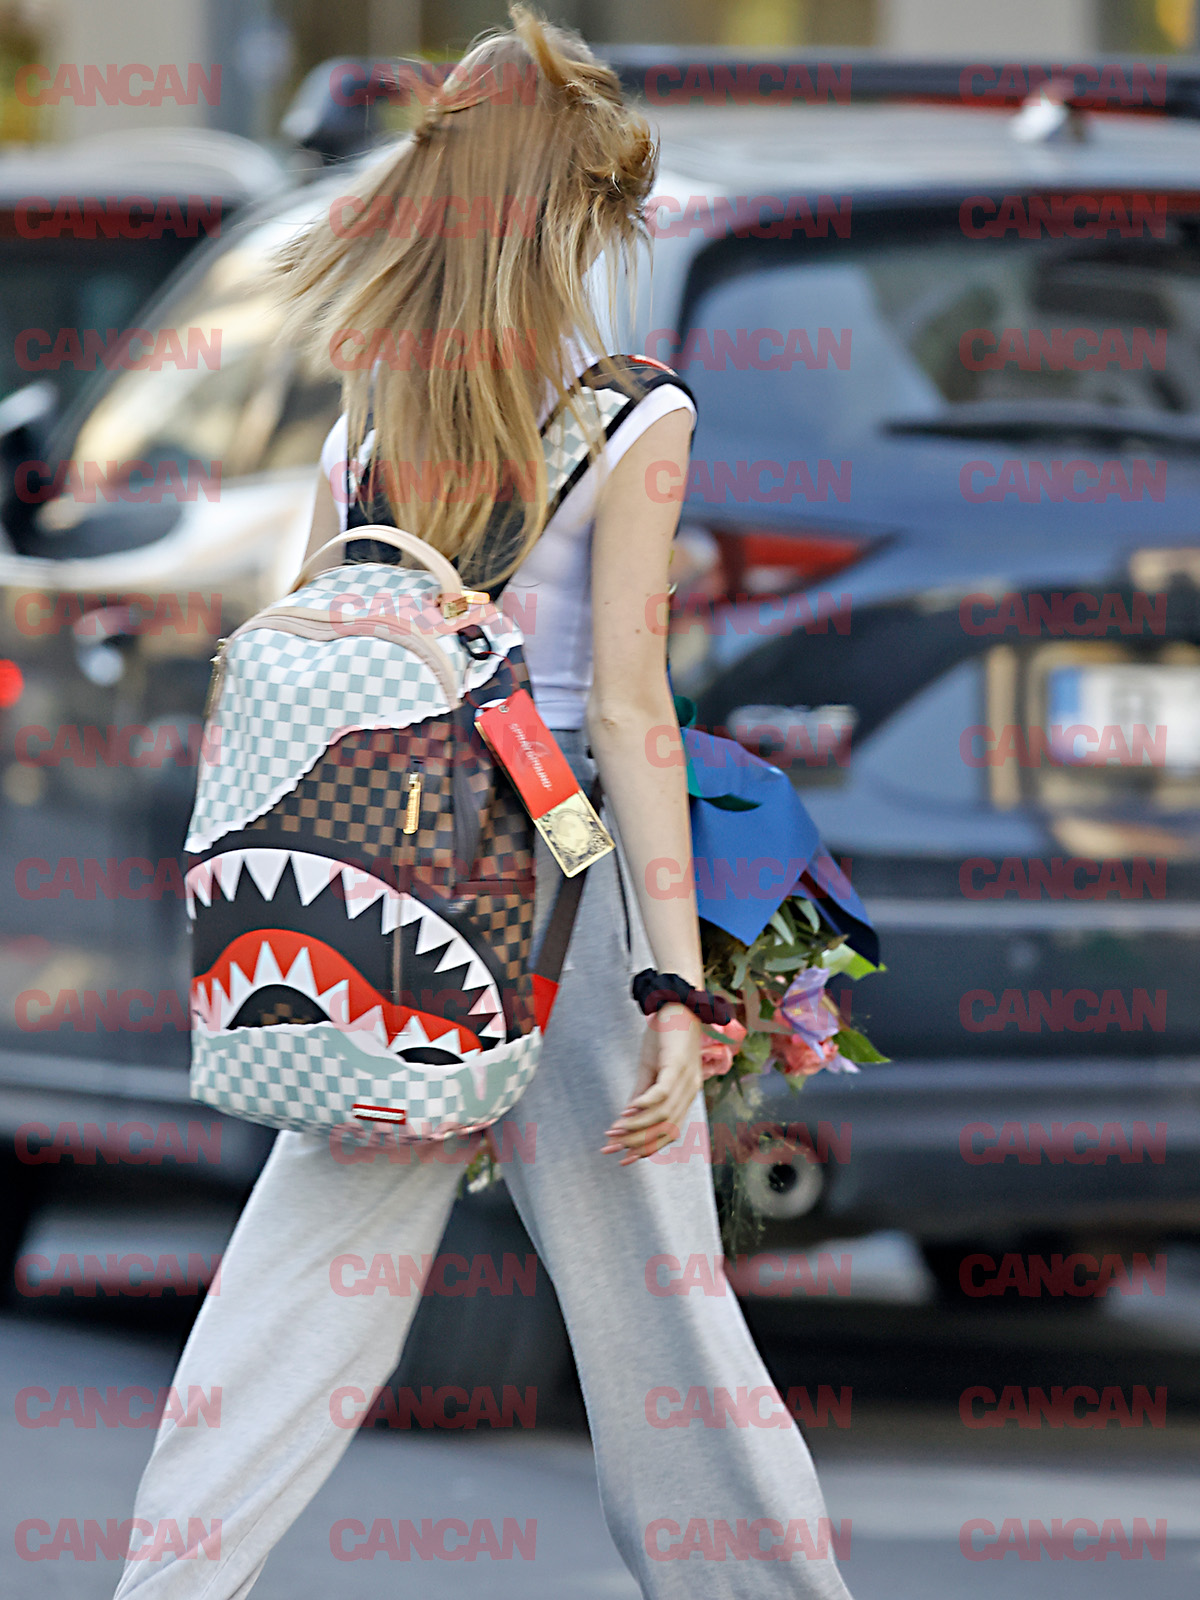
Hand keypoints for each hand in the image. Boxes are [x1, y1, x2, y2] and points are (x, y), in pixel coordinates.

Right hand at [601, 1002, 701, 1164]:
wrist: (680, 1001)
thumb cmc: (667, 1033)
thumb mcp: (651, 1067)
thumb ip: (641, 1092)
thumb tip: (627, 1118)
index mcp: (686, 1094)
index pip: (668, 1132)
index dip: (646, 1149)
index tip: (623, 1160)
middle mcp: (690, 1091)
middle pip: (664, 1129)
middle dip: (636, 1143)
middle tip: (610, 1149)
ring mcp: (686, 1079)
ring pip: (662, 1115)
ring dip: (636, 1127)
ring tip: (613, 1132)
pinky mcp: (678, 1064)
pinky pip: (661, 1093)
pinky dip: (643, 1105)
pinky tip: (626, 1112)